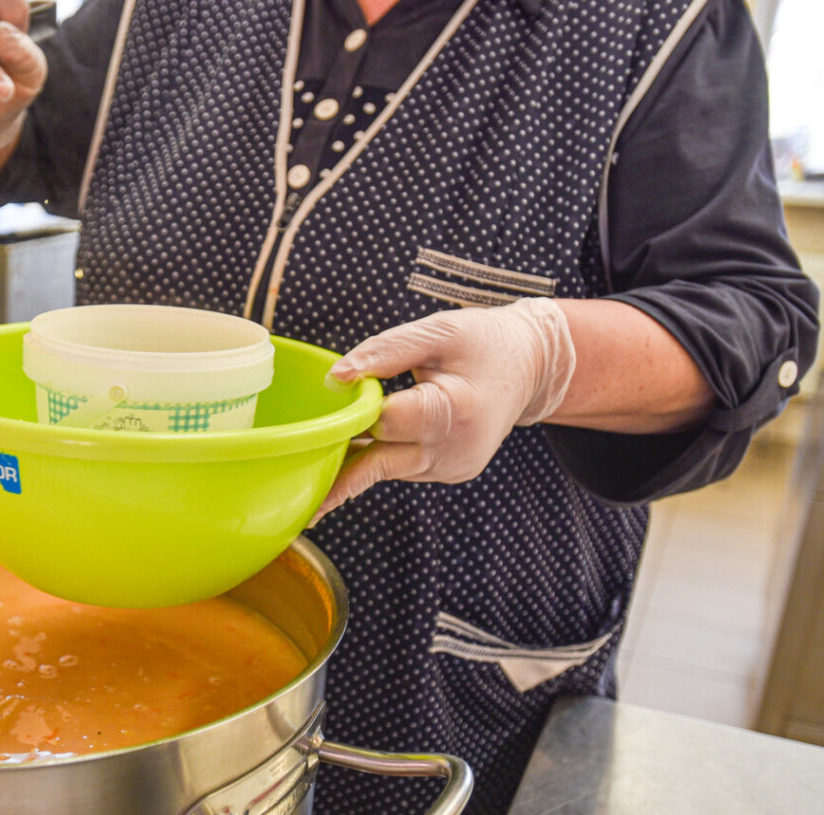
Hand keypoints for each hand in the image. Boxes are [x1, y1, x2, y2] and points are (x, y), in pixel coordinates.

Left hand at [312, 297, 576, 520]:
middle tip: (291, 470)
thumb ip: (383, 352)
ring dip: (357, 455)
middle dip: (339, 458)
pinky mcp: (449, 472)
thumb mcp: (436, 332)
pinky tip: (359, 443)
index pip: (386, 421)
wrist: (532, 365)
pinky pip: (401, 466)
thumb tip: (335, 378)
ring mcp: (452, 467)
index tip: (321, 412)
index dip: (353, 413)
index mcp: (456, 411)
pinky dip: (380, 454)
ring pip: (386, 467)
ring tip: (316, 450)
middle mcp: (455, 450)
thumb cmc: (484, 341)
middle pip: (378, 463)